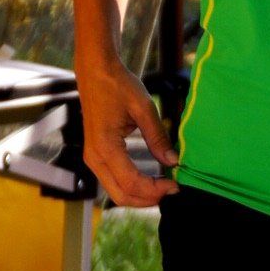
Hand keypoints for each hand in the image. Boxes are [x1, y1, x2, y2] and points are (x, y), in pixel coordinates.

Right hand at [77, 57, 178, 206]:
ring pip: (116, 192)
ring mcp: (93, 158)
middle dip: (148, 199)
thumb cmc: (117, 84)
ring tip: (165, 186)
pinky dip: (133, 186)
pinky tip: (152, 180)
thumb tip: (173, 162)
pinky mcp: (96, 155)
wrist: (95, 71)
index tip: (176, 185)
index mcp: (106, 147)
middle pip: (121, 195)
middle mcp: (95, 157)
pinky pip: (113, 181)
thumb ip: (158, 137)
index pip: (132, 182)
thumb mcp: (143, 108)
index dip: (156, 190)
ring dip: (141, 195)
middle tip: (172, 190)